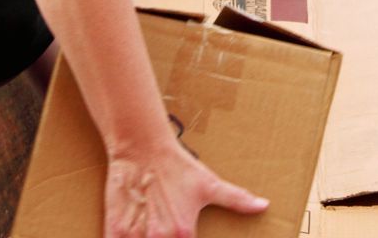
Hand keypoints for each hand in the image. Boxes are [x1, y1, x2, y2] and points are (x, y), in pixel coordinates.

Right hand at [104, 137, 268, 237]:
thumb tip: (263, 205)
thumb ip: (237, 199)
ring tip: (153, 233)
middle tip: (167, 233)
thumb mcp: (209, 184)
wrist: (142, 148)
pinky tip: (135, 236)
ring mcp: (134, 236)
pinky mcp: (115, 231)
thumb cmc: (177, 167)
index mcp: (184, 233)